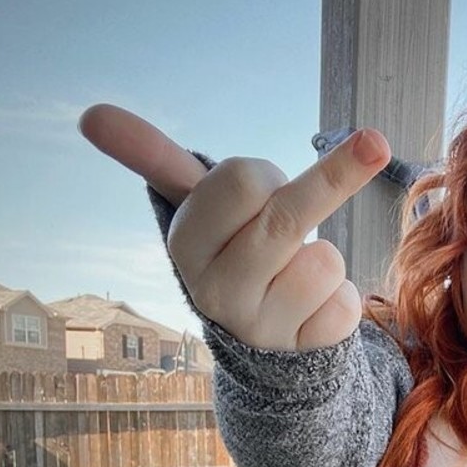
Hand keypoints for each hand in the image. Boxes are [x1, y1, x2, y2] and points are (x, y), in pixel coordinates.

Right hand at [78, 105, 390, 349]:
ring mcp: (262, 328)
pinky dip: (342, 298)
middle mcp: (218, 292)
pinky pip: (348, 302)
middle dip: (337, 174)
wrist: (258, 345)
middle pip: (288, 214)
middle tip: (375, 143)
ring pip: (326, 258)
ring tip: (297, 273)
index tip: (258, 190)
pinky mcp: (307, 352)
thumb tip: (91, 114)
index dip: (263, 175)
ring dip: (325, 256)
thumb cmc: (232, 251)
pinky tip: (313, 310)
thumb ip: (152, 158)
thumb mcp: (194, 207)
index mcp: (187, 247)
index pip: (244, 179)